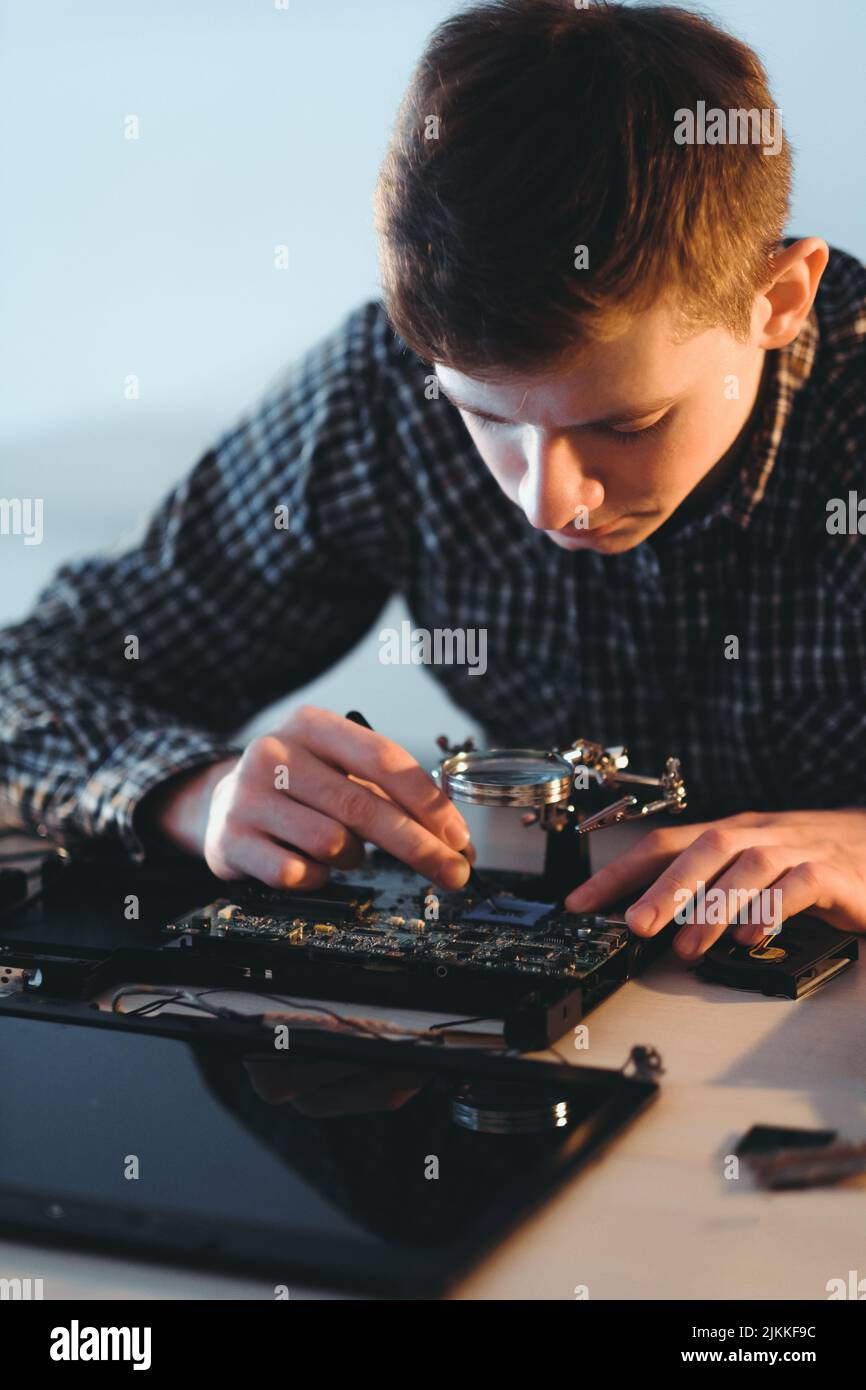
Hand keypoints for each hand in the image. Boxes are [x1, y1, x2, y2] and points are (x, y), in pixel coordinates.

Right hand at [142, 704, 472, 892]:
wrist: (221, 804)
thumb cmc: (300, 789)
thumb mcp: (339, 772)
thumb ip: (392, 796)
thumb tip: (455, 842)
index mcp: (311, 725)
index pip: (381, 758)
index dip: (427, 801)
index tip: (459, 837)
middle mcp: (274, 753)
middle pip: (362, 805)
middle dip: (417, 846)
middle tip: (452, 873)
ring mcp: (247, 796)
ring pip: (331, 842)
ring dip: (355, 857)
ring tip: (346, 852)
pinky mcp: (231, 839)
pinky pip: (297, 873)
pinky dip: (317, 877)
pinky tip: (310, 865)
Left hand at [564, 809, 865, 958]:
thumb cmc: (809, 863)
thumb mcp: (750, 870)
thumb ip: (705, 887)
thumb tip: (642, 916)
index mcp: (730, 833)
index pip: (663, 843)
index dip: (619, 871)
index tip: (579, 903)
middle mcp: (758, 834)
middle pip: (705, 847)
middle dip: (665, 887)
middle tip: (636, 925)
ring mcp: (797, 849)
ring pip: (748, 866)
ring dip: (714, 906)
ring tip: (688, 948)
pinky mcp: (834, 874)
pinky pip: (798, 886)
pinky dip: (771, 909)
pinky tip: (750, 938)